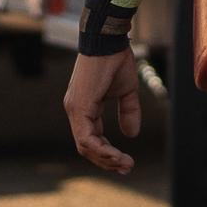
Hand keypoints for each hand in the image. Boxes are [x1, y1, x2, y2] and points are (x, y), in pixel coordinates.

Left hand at [64, 49, 144, 174]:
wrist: (109, 39)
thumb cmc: (115, 59)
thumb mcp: (126, 91)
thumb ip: (128, 112)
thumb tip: (131, 134)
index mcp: (84, 107)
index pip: (91, 139)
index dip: (107, 153)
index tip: (125, 162)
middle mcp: (75, 110)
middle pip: (87, 147)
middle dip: (107, 161)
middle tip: (127, 167)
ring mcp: (75, 109)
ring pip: (85, 146)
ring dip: (106, 158)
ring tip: (125, 164)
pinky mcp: (79, 106)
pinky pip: (86, 137)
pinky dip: (101, 149)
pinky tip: (116, 155)